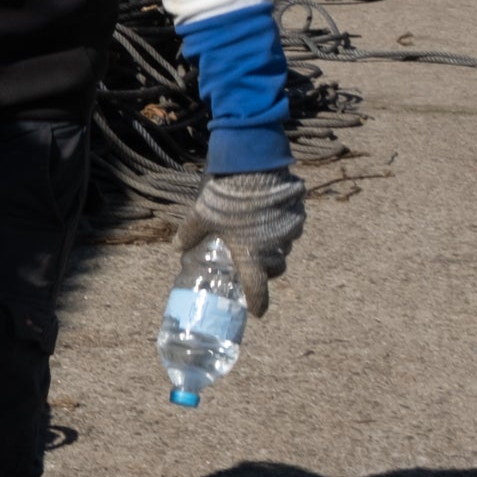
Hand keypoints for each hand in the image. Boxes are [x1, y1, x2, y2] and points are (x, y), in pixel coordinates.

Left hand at [179, 169, 305, 316]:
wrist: (252, 165)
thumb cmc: (226, 196)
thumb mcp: (201, 215)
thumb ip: (190, 233)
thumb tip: (177, 246)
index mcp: (252, 255)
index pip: (257, 288)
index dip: (258, 302)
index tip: (258, 311)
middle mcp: (275, 247)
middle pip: (276, 268)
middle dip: (267, 268)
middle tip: (254, 260)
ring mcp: (290, 230)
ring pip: (285, 245)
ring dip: (275, 244)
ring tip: (260, 233)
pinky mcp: (299, 212)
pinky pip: (293, 225)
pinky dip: (283, 224)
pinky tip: (271, 214)